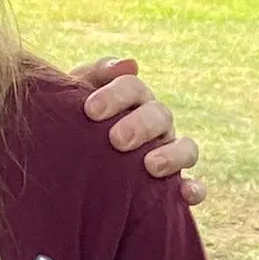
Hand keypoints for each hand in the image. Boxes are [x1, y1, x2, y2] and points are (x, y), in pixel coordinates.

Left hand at [79, 56, 205, 206]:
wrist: (64, 167)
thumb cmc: (71, 126)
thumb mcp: (71, 100)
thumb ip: (94, 75)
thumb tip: (130, 64)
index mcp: (131, 100)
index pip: (133, 88)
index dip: (116, 96)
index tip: (90, 111)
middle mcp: (154, 124)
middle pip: (160, 115)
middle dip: (140, 125)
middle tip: (117, 140)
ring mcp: (167, 153)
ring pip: (186, 148)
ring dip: (172, 155)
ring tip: (151, 166)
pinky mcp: (172, 186)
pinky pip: (194, 186)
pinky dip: (194, 189)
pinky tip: (186, 195)